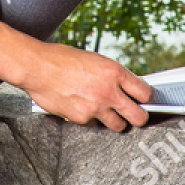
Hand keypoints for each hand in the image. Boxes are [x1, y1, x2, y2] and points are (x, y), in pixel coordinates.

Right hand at [19, 42, 151, 130]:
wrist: (37, 67)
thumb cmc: (62, 59)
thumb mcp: (94, 60)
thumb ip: (112, 75)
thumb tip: (126, 88)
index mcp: (114, 71)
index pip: (145, 92)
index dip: (147, 98)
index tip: (144, 100)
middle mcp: (108, 91)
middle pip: (139, 117)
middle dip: (139, 117)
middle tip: (135, 114)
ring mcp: (96, 107)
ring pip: (119, 125)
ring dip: (116, 120)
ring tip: (106, 111)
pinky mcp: (82, 118)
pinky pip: (95, 124)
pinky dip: (92, 119)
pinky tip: (83, 106)